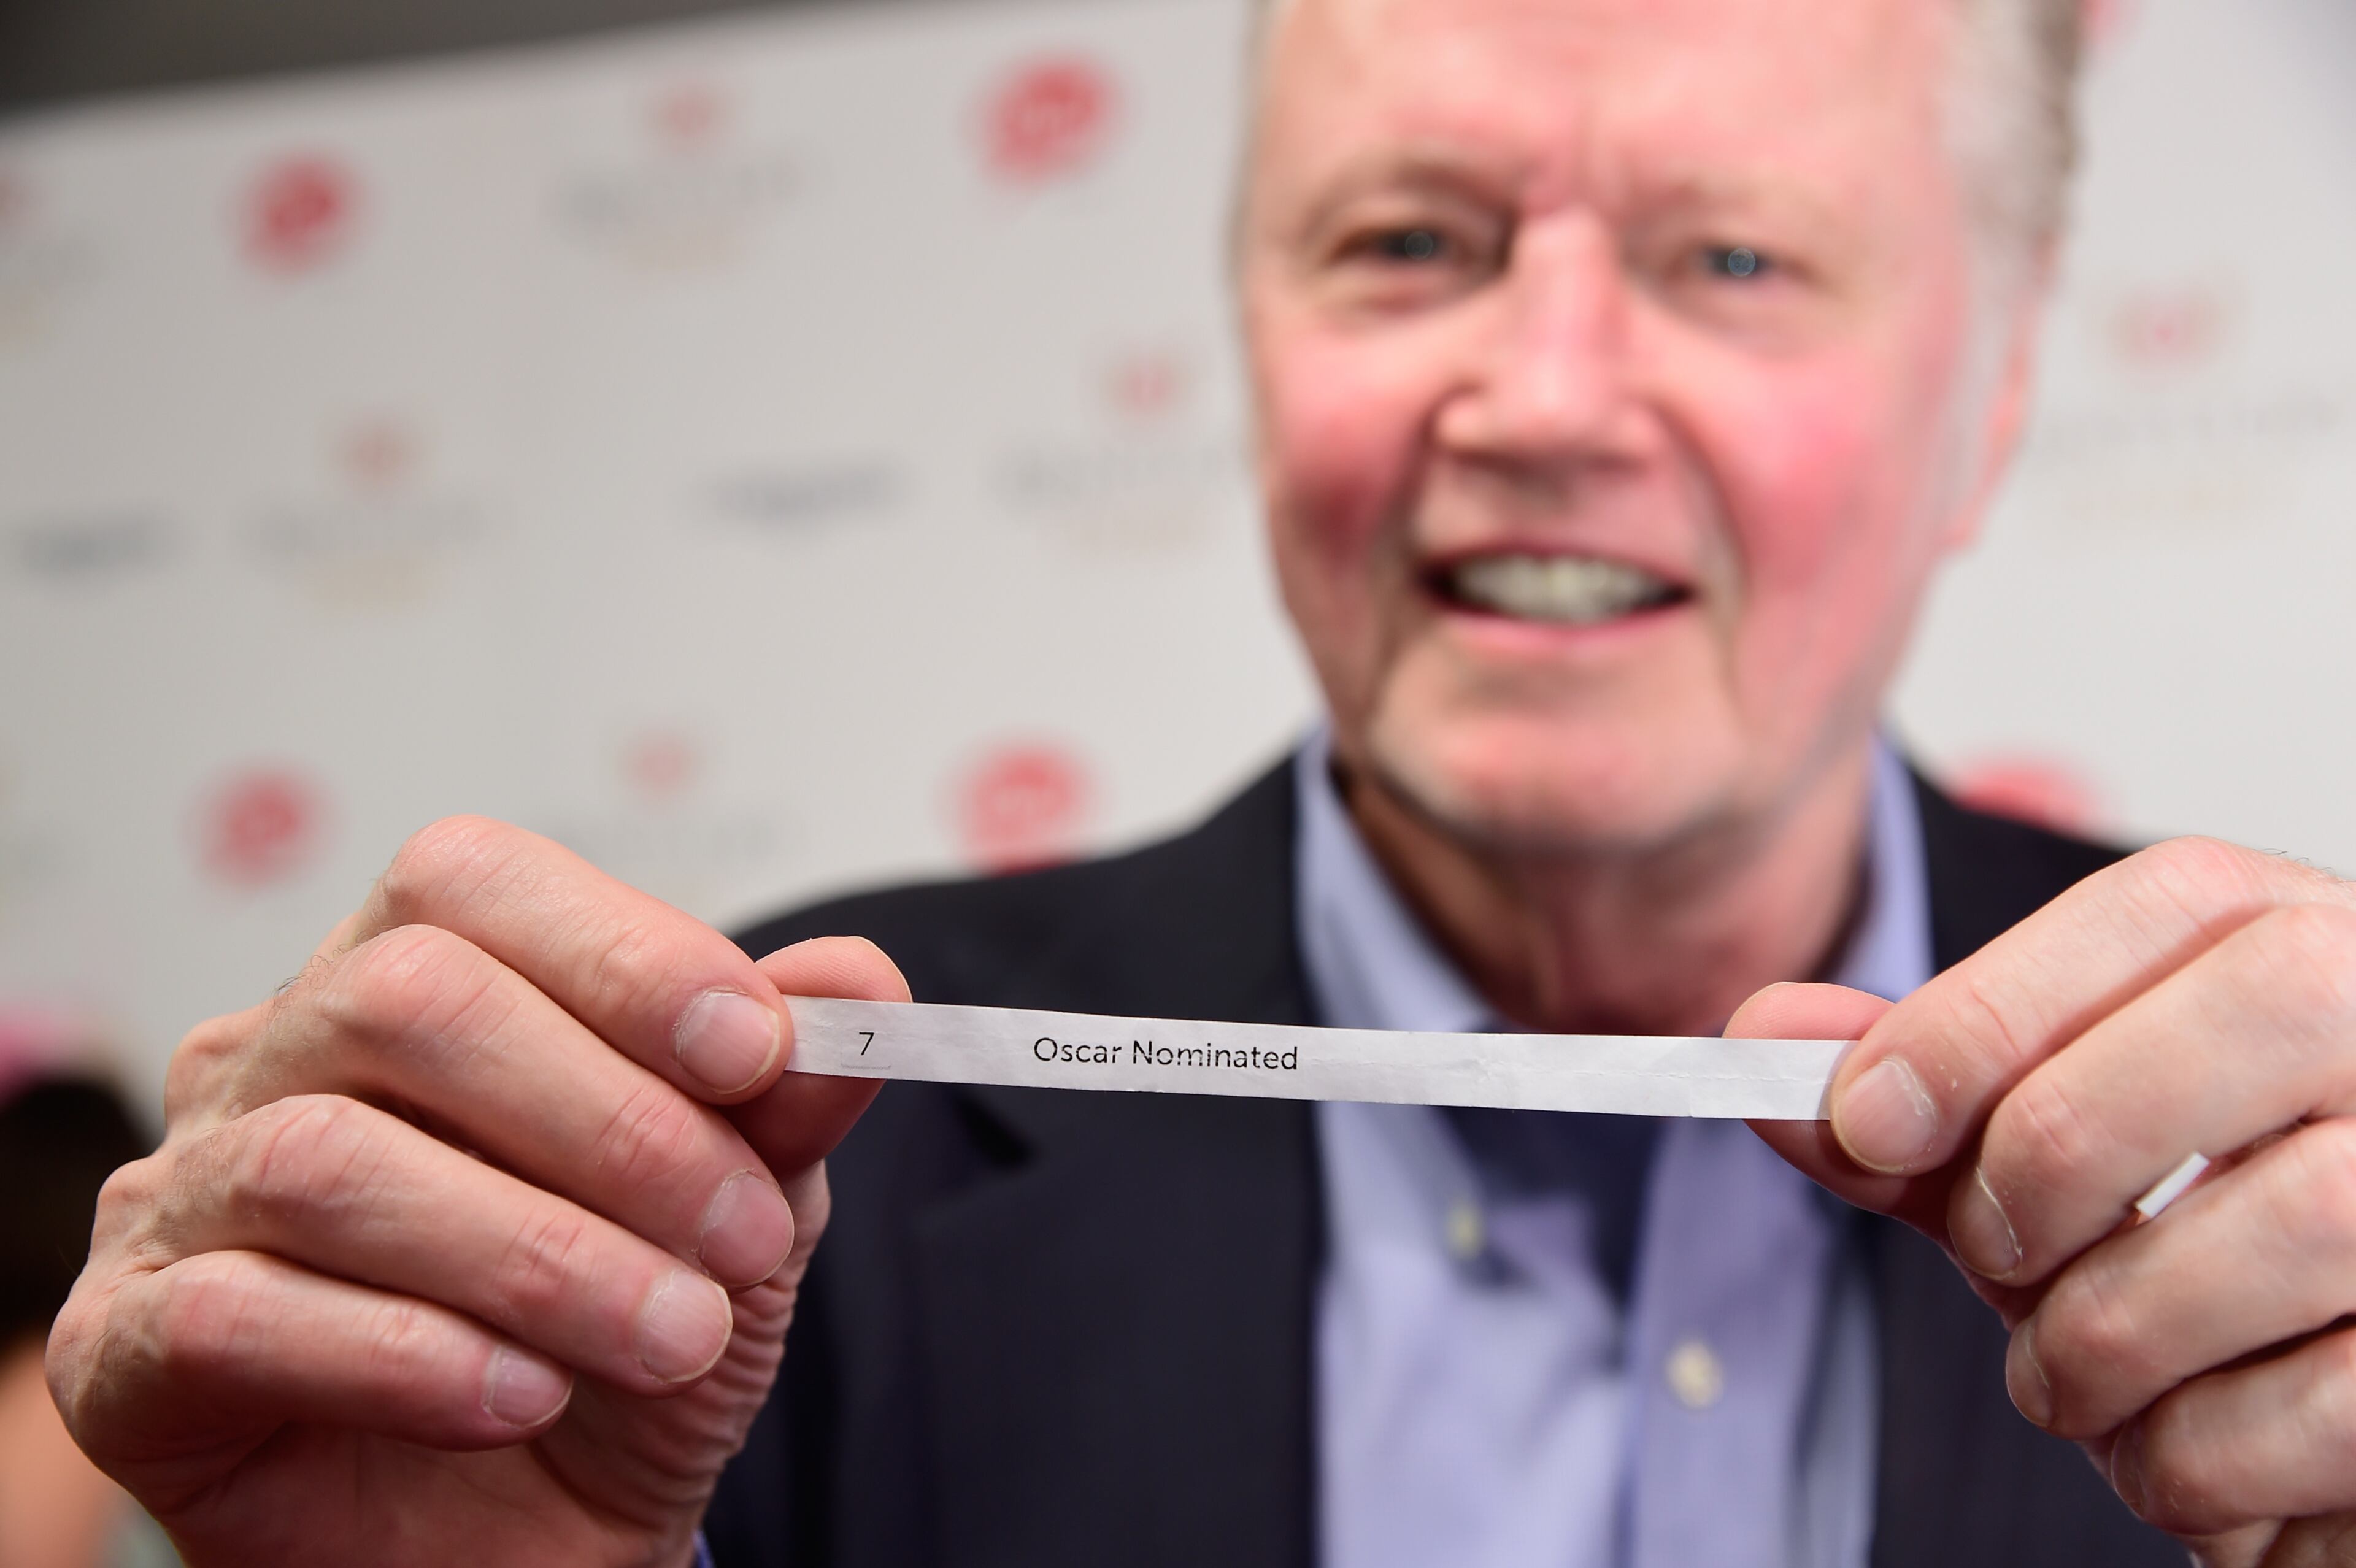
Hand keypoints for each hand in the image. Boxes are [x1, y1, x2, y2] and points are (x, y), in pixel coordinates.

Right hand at [45, 817, 901, 1567]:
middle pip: (404, 1001)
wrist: (529, 1538)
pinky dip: (409, 1355)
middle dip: (610, 1122)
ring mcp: (181, 1197)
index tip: (761, 1052)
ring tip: (673, 1335)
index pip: (471, 883)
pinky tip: (523, 1399)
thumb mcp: (738, 1214)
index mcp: (402, 981)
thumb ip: (782, 1097)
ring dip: (538, 1252)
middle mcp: (267, 1058)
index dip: (624, 951)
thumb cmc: (615, 1343)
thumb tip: (862, 986)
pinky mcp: (126, 1350)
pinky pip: (237, 1317)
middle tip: (745, 1240)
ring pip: (327, 1162)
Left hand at [1735, 837, 2355, 1566]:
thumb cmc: (2195, 1267)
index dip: (1996, 1005)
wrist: (2325, 1425)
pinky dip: (2191, 1461)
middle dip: (2058, 1159)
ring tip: (2078, 1377)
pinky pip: (2317, 1408)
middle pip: (2248, 1019)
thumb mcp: (2041, 1163)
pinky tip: (2182, 1453)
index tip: (1868, 1115)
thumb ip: (1921, 1102)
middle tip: (1997, 1259)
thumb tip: (1764, 1037)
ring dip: (2105, 1339)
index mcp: (2314, 953)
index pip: (2174, 902)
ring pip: (2289, 1221)